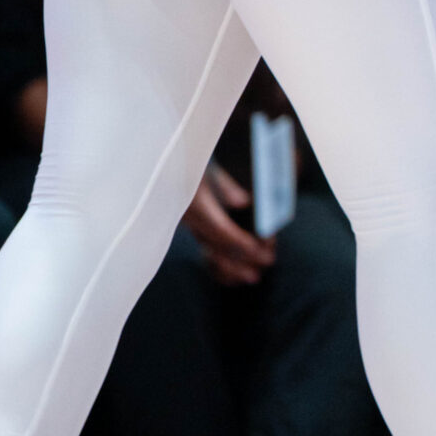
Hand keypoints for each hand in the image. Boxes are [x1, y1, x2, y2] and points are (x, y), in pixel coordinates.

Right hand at [182, 163, 273, 286]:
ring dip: (231, 267)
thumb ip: (226, 185)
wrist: (167, 156)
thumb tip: (243, 203)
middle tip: (269, 262)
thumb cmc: (194, 156)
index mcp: (193, 201)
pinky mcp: (189, 225)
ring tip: (252, 278)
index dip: (241, 241)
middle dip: (243, 257)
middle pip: (216, 245)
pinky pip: (202, 250)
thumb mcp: (209, 165)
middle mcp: (187, 216)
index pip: (220, 228)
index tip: (261, 249)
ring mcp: (186, 223)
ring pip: (208, 251)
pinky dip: (217, 266)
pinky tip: (232, 278)